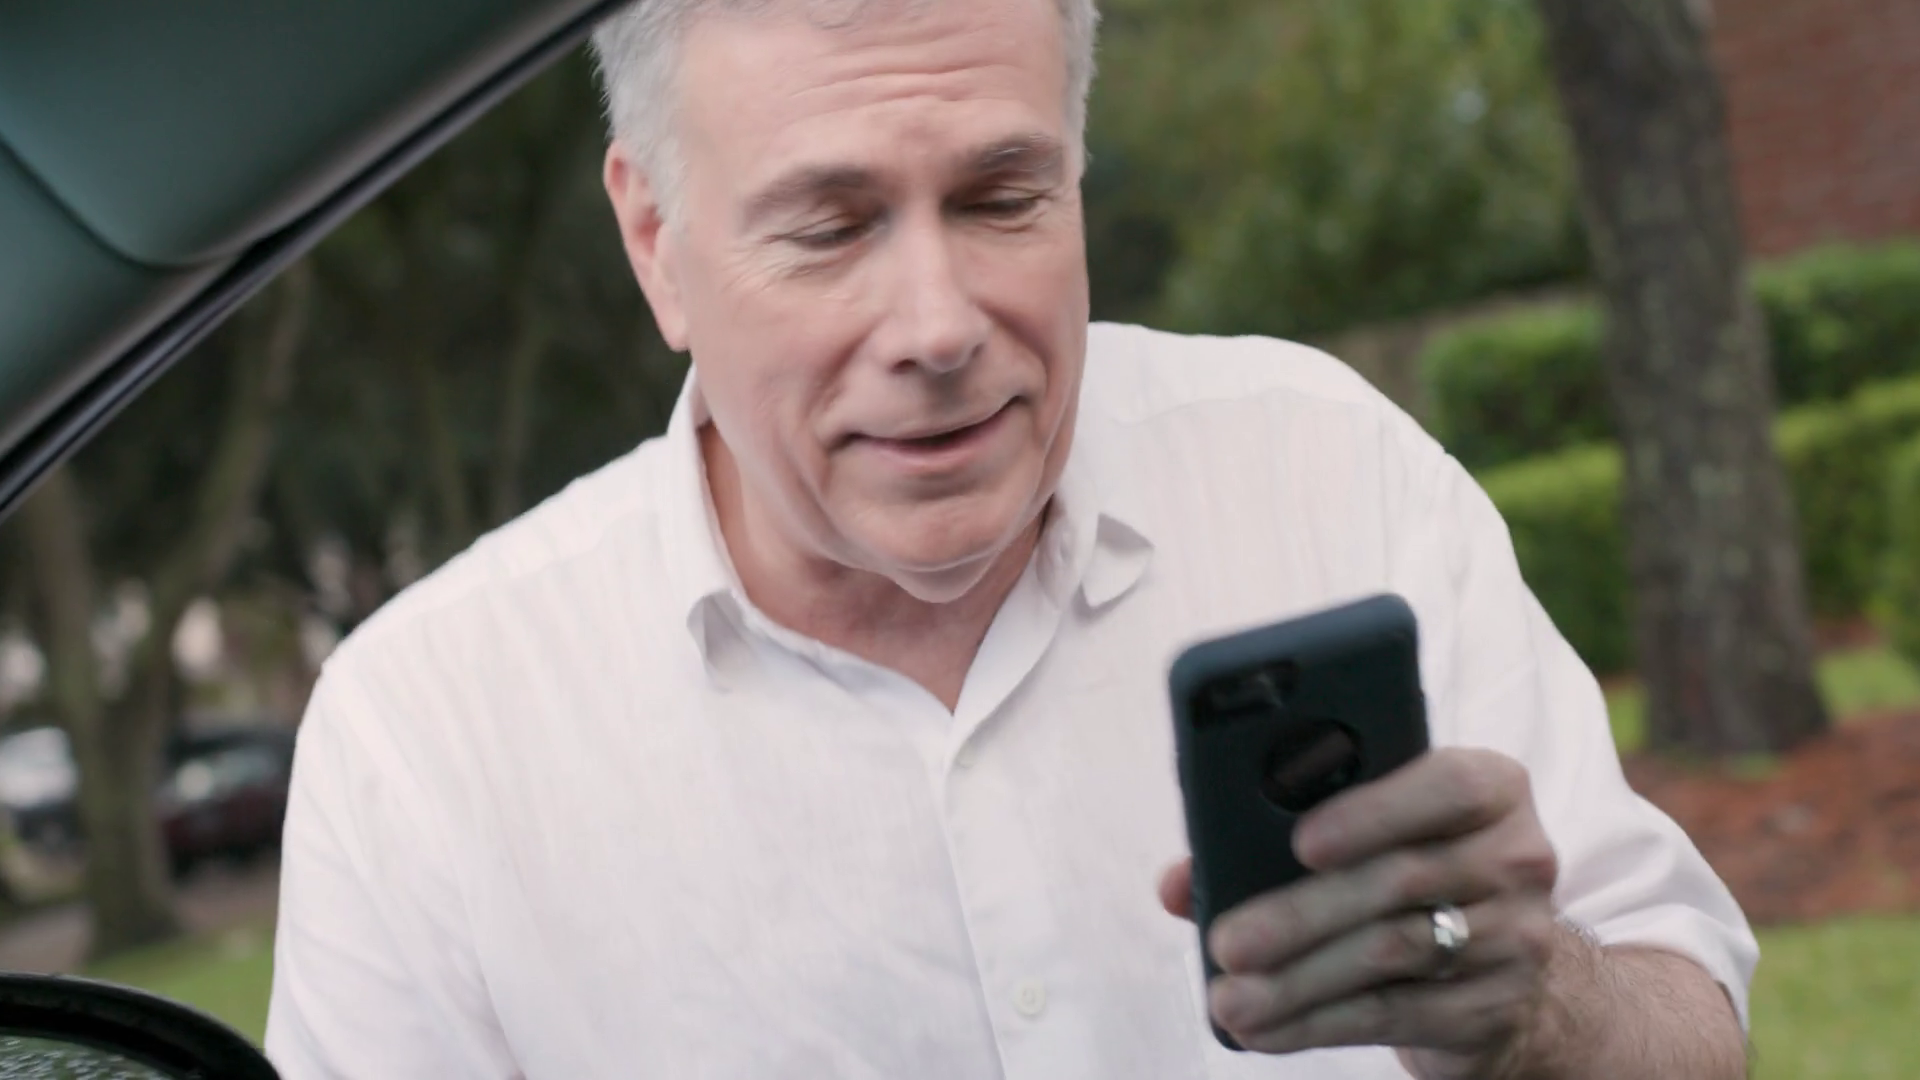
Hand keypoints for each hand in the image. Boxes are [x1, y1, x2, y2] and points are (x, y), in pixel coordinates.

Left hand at [1159, 748, 1564, 1079]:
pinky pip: (1398, 1014)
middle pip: (1400, 882)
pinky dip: (1320, 1024)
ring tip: (1231, 999)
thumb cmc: (1400, 873)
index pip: (1447, 785)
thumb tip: (1179, 883)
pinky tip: (1267, 1030)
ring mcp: (1518, 935)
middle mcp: (1517, 855)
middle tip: (1228, 944)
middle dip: (1300, 916)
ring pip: (1393, 953)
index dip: (1374, 812)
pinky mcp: (1497, 1006)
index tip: (1302, 844)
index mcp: (1487, 786)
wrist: (1493, 966)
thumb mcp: (1356, 837)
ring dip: (1300, 981)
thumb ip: (1267, 841)